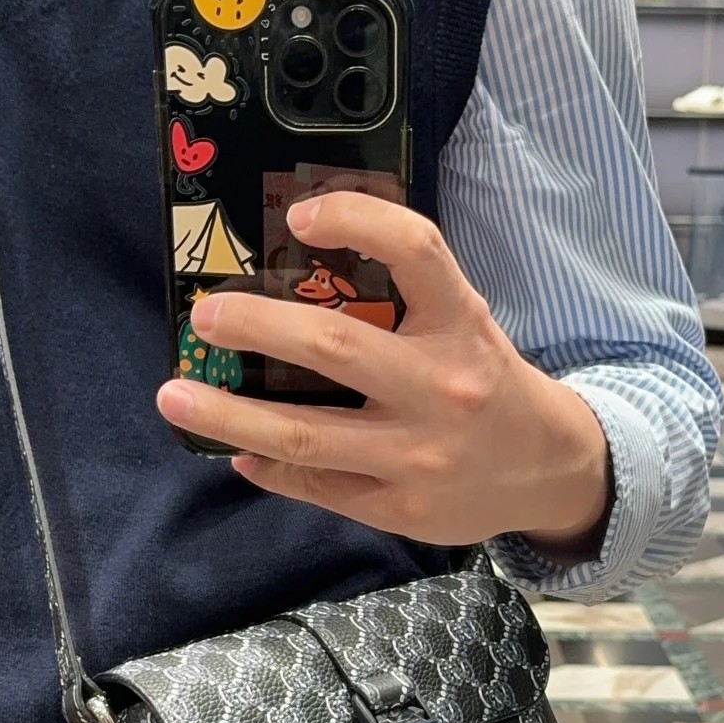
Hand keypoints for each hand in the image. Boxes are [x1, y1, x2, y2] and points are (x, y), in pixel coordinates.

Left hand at [156, 193, 609, 549]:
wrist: (548, 469)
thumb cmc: (487, 383)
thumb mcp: (464, 327)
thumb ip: (402, 302)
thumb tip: (292, 280)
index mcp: (462, 325)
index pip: (416, 251)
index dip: (356, 219)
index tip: (298, 215)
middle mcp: (443, 386)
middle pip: (334, 347)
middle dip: (255, 327)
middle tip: (203, 318)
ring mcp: (420, 455)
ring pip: (306, 434)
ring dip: (228, 415)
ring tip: (175, 398)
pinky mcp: (401, 507)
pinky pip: (317, 485)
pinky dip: (267, 465)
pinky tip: (237, 450)